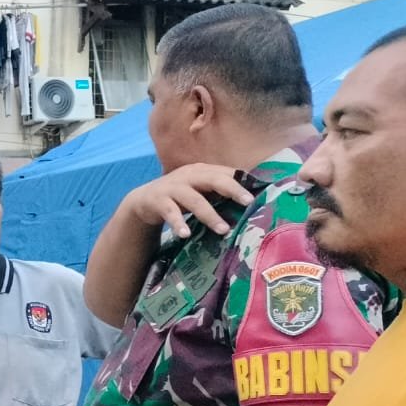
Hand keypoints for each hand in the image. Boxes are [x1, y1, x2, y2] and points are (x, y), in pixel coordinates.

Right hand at [122, 164, 254, 238]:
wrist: (144, 200)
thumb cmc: (180, 196)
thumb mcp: (200, 190)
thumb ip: (219, 191)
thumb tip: (252, 200)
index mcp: (202, 171)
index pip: (226, 173)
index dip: (243, 181)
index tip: (261, 191)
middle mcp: (188, 176)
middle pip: (213, 180)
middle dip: (232, 190)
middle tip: (248, 202)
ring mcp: (172, 187)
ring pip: (194, 200)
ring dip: (210, 215)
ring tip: (223, 230)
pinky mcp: (158, 201)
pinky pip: (170, 212)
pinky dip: (178, 223)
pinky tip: (185, 234)